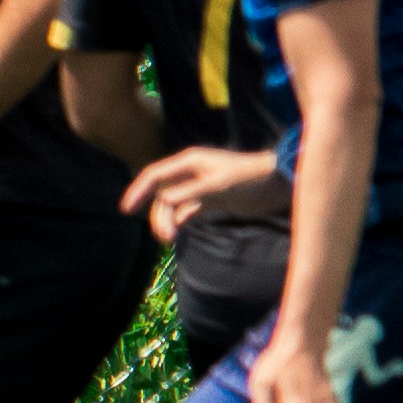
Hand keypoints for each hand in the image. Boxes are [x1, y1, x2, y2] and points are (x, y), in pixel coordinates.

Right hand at [121, 146, 279, 245]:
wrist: (277, 184)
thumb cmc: (249, 177)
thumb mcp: (219, 185)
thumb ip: (191, 192)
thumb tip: (163, 200)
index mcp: (189, 162)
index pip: (154, 175)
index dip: (137, 191)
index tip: (125, 209)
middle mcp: (189, 173)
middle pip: (160, 194)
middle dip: (157, 215)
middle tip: (163, 238)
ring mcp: (198, 187)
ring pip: (171, 205)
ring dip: (167, 221)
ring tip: (169, 240)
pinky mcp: (208, 199)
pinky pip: (184, 211)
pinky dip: (178, 222)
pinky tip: (177, 233)